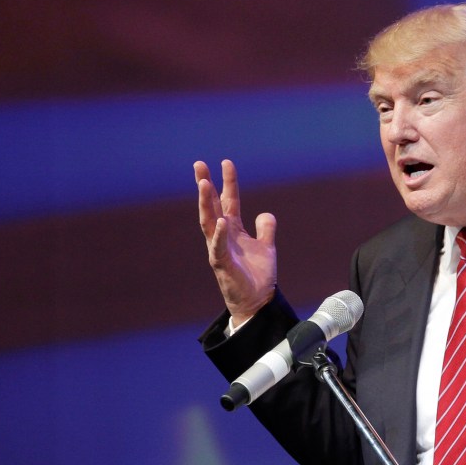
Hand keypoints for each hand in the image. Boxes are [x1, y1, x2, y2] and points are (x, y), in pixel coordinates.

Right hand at [194, 159, 276, 325]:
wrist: (257, 302)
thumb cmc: (257, 276)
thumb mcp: (266, 247)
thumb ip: (265, 229)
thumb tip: (265, 213)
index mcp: (233, 230)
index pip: (229, 200)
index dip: (228, 182)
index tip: (225, 162)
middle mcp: (223, 236)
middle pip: (212, 206)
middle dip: (205, 185)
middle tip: (199, 164)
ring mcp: (220, 249)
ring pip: (209, 222)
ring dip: (205, 203)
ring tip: (203, 183)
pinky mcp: (222, 265)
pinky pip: (218, 247)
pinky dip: (220, 235)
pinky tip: (222, 221)